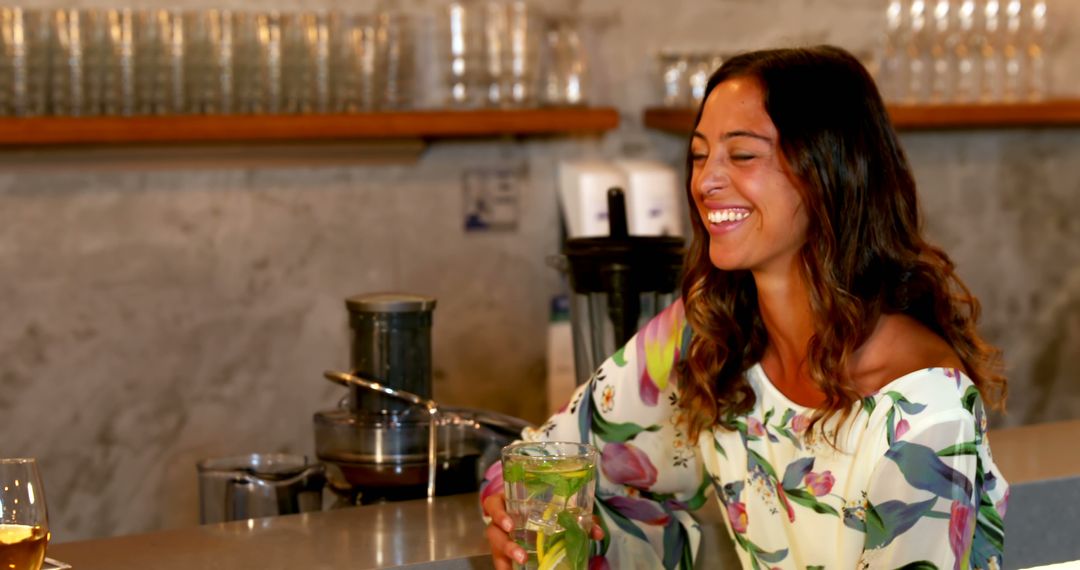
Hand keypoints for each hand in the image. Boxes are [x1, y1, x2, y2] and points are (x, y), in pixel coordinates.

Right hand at [482, 492, 604, 568]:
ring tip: (522, 563)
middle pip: (492, 531)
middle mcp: (501, 521)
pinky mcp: (503, 553)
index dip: (498, 513)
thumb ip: (579, 519)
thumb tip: (598, 533)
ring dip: (508, 558)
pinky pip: (500, 561)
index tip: (510, 524)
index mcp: (509, 503)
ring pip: (496, 548)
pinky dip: (505, 567)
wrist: (539, 518)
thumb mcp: (559, 510)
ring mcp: (501, 538)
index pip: (493, 505)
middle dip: (506, 544)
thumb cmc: (546, 508)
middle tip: (521, 554)